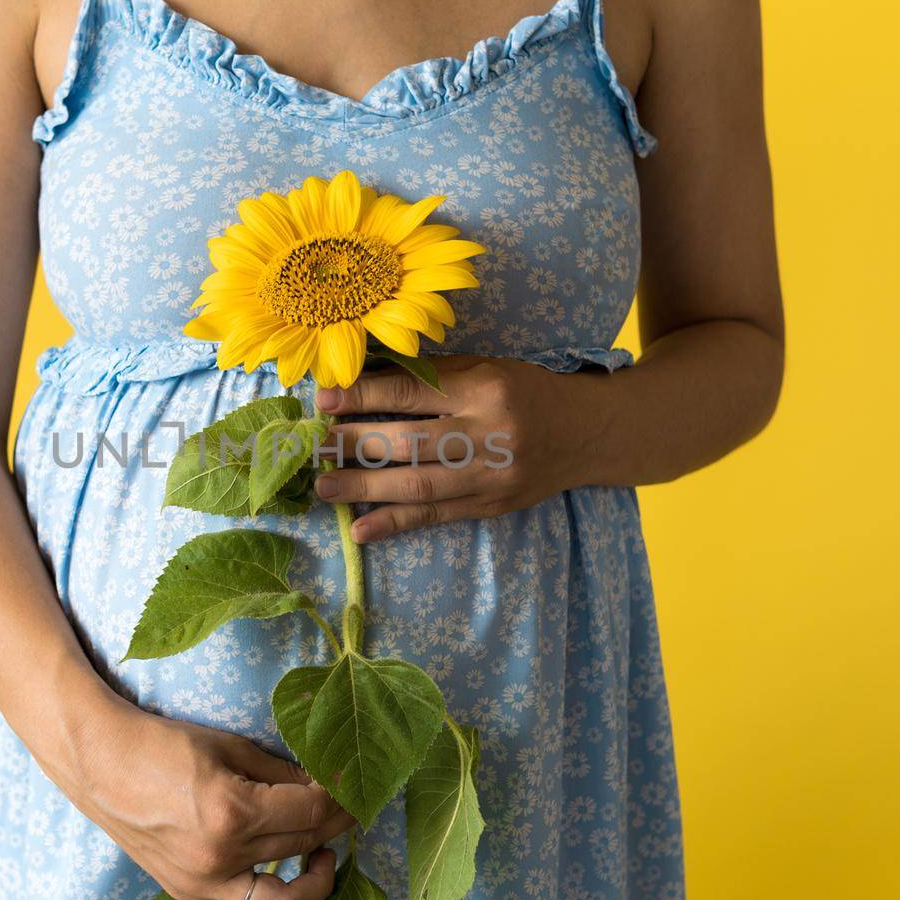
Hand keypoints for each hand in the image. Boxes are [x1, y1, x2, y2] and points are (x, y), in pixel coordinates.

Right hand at [73, 704, 356, 899]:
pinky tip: (286, 874)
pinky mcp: (188, 893)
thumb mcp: (228, 747)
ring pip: (280, 899)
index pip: (310, 814)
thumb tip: (321, 786)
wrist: (99, 764)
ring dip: (314, 881)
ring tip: (325, 854)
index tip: (354, 788)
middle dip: (335, 827)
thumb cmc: (160, 744)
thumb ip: (279, 773)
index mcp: (232, 811)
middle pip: (301, 848)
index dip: (339, 800)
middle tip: (352, 810)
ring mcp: (202, 882)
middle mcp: (220, 856)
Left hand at [313, 355, 608, 542]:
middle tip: (313, 447)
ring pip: (420, 485)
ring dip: (365, 490)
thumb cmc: (525, 390)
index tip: (323, 400)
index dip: (365, 397)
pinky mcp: (492, 507)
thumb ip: (430, 376)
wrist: (587, 432)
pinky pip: (437, 517)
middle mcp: (490, 434)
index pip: (414, 393)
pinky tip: (361, 532)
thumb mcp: (485, 368)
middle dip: (356, 445)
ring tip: (323, 488)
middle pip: (412, 443)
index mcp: (486, 389)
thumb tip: (361, 381)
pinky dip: (396, 524)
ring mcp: (492, 477)